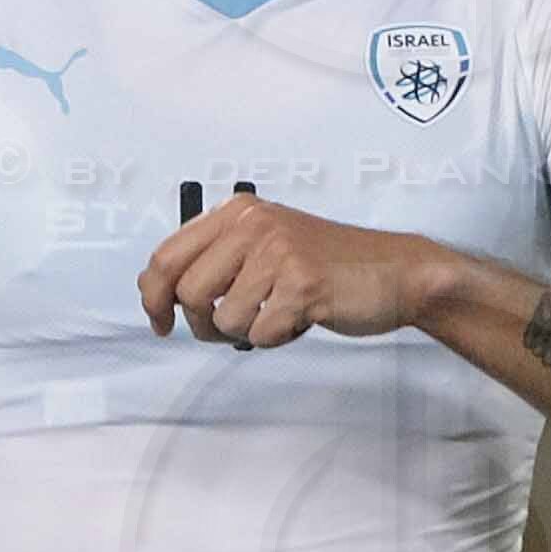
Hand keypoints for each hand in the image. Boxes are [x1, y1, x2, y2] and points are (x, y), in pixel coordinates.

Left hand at [140, 194, 439, 351]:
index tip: (161, 322)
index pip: (165, 257)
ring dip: (247, 331)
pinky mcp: (303, 283)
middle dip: (203, 323)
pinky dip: (276, 338)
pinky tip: (301, 318)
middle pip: (187, 293)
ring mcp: (279, 252)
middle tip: (235, 326)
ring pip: (223, 319)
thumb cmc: (326, 266)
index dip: (153, 297)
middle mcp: (254, 225)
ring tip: (279, 313)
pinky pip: (260, 334)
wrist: (397, 272)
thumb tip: (158, 294)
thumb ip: (215, 260)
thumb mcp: (263, 246)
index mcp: (238, 212)